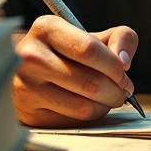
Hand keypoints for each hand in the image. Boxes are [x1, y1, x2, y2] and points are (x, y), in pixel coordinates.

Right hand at [11, 15, 138, 126]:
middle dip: (116, 90)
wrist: (31, 71)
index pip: (89, 50)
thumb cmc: (68, 52)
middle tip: (122, 90)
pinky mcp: (28, 113)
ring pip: (84, 107)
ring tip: (107, 97)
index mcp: (47, 28)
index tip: (124, 73)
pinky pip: (73, 122)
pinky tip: (88, 105)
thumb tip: (123, 61)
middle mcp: (31, 56)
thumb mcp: (95, 35)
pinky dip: (89, 116)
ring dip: (106, 105)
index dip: (114, 66)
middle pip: (91, 82)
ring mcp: (25, 86)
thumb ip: (120, 37)